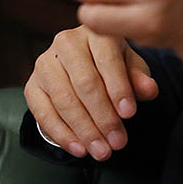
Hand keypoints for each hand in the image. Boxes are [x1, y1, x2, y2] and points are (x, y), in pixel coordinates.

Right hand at [24, 27, 157, 159]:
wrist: (83, 65)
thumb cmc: (112, 65)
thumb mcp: (130, 67)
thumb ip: (140, 78)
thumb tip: (150, 90)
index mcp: (95, 32)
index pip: (107, 60)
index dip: (118, 88)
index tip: (130, 114)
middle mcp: (66, 43)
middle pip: (85, 83)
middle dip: (103, 117)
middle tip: (118, 142)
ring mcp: (45, 63)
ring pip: (64, 100)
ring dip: (85, 130)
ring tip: (102, 151)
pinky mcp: (32, 85)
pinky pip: (43, 113)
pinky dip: (62, 134)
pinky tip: (79, 149)